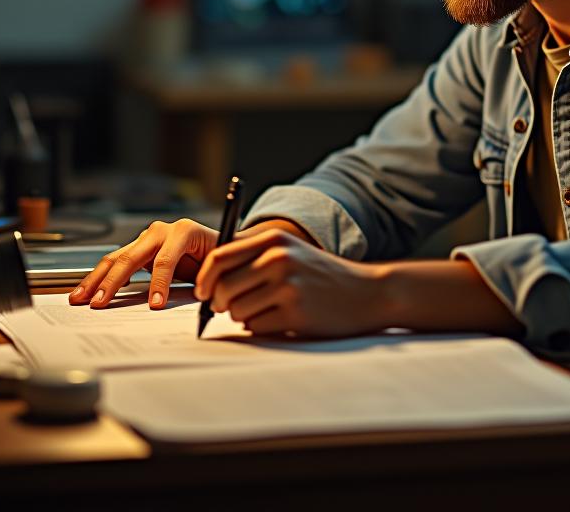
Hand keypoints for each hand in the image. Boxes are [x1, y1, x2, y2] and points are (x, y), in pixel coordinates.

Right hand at [68, 217, 317, 310]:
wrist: (220, 243)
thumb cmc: (221, 256)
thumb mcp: (219, 266)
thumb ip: (209, 281)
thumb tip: (201, 303)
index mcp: (185, 231)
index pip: (166, 258)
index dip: (160, 283)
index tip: (154, 306)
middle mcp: (161, 230)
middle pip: (132, 256)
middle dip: (114, 282)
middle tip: (101, 304)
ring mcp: (146, 238)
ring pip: (116, 258)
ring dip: (97, 280)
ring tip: (81, 299)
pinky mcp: (137, 249)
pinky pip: (115, 263)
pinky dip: (98, 278)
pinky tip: (83, 292)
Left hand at [194, 228, 385, 336]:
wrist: (367, 292)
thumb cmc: (322, 275)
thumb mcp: (291, 252)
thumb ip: (254, 258)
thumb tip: (209, 281)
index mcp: (274, 240)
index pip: (219, 257)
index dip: (204, 278)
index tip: (203, 292)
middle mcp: (279, 259)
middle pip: (223, 288)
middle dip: (219, 304)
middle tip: (227, 309)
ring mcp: (288, 286)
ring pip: (236, 311)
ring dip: (242, 317)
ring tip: (263, 312)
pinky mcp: (295, 314)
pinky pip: (256, 327)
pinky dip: (260, 328)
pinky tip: (279, 320)